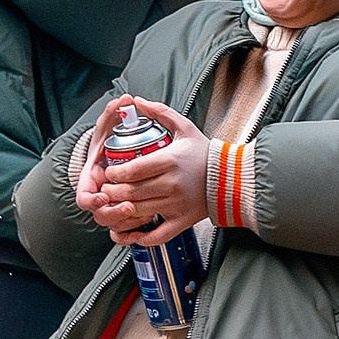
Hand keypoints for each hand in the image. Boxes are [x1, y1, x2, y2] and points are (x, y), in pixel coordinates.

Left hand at [76, 96, 211, 244]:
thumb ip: (160, 113)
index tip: (108, 172)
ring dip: (119, 209)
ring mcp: (177, 205)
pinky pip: (156, 235)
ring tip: (112, 203)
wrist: (233, 178)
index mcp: (170, 161)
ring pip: (138, 211)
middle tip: (106, 188)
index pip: (132, 170)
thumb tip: (136, 101)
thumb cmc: (206, 153)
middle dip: (112, 192)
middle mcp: (172, 185)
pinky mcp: (182, 221)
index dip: (114, 174)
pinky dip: (137, 238)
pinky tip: (125, 233)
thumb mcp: (185, 128)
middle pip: (131, 192)